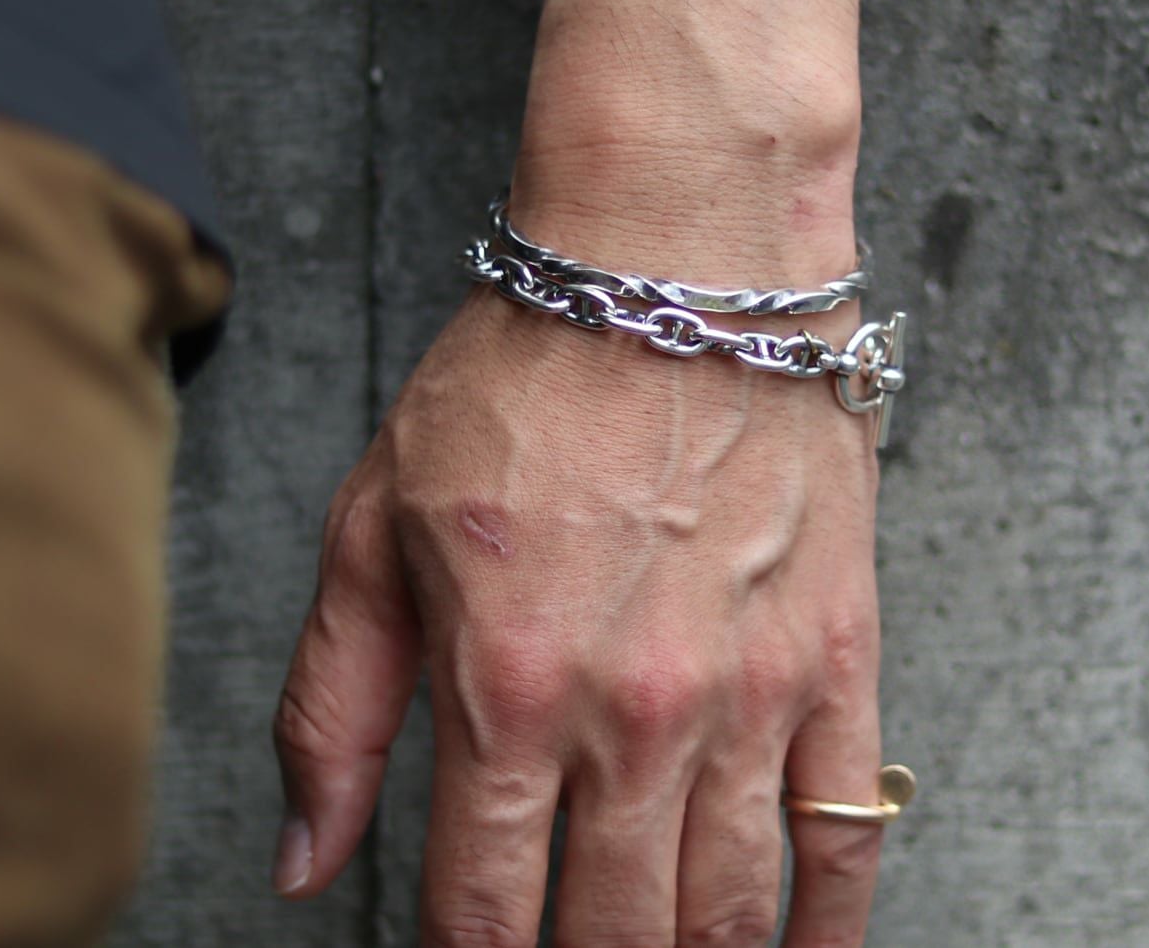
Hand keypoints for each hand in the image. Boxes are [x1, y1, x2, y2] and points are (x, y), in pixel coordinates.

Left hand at [271, 273, 884, 944]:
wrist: (672, 268)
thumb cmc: (521, 377)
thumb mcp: (374, 524)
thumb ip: (333, 704)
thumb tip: (302, 861)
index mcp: (506, 687)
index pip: (478, 917)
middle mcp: (634, 713)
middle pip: (609, 938)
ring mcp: (749, 692)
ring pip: (725, 915)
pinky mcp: (836, 655)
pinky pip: (846, 835)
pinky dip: (823, 927)